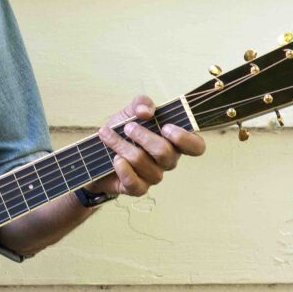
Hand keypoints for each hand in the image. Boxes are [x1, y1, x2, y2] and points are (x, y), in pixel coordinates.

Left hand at [84, 95, 205, 199]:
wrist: (96, 153)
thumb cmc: (121, 132)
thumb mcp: (129, 112)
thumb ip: (141, 104)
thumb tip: (146, 112)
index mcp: (173, 142)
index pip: (196, 146)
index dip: (185, 138)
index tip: (165, 127)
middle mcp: (166, 161)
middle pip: (165, 153)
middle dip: (144, 137)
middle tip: (127, 127)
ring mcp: (152, 176)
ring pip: (143, 163)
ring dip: (123, 146)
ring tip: (108, 136)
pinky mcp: (137, 188)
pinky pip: (134, 183)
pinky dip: (123, 169)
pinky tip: (115, 159)